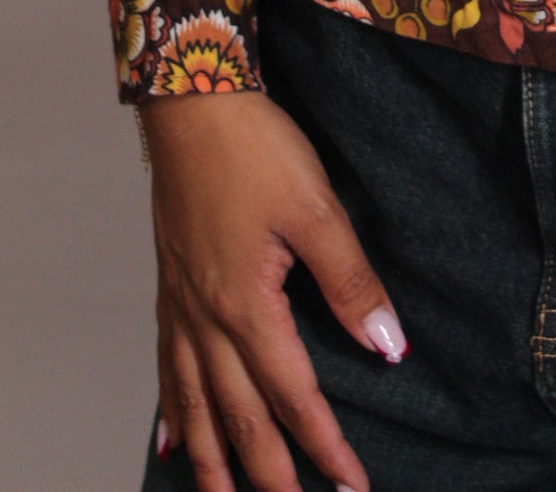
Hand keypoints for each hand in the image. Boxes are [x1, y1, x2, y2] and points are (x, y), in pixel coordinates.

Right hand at [141, 88, 408, 491]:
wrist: (191, 102)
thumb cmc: (255, 148)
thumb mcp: (317, 210)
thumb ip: (351, 281)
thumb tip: (387, 347)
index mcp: (247, 306)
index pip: (292, 397)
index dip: (324, 445)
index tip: (352, 484)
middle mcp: (206, 318)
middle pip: (238, 418)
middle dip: (270, 475)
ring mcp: (181, 305)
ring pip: (195, 406)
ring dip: (214, 462)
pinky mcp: (169, 286)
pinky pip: (168, 369)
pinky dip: (174, 413)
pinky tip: (177, 439)